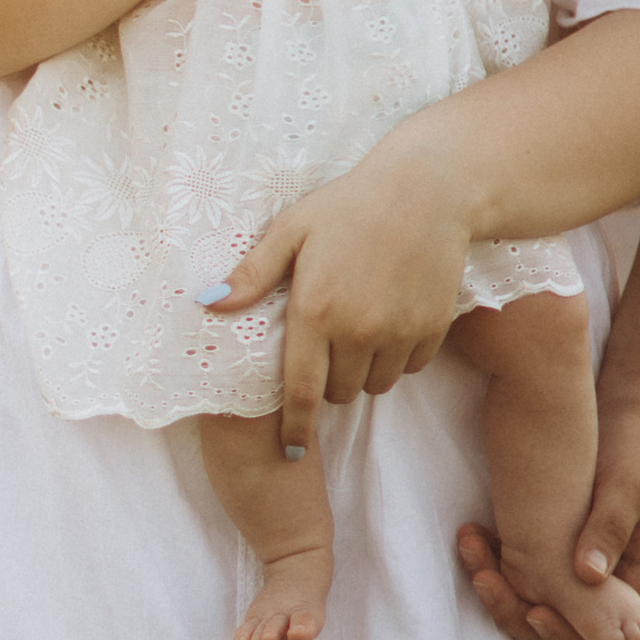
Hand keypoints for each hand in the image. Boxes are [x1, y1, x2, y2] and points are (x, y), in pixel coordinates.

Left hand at [204, 135, 473, 451]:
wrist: (427, 190)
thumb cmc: (348, 205)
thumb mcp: (291, 230)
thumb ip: (252, 274)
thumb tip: (207, 303)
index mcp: (315, 311)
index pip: (302, 392)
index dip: (296, 428)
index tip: (292, 450)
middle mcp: (359, 330)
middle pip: (339, 394)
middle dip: (328, 384)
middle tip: (326, 351)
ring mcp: (400, 332)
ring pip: (376, 385)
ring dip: (363, 373)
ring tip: (358, 337)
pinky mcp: (433, 328)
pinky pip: (411, 368)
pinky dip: (398, 359)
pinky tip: (390, 326)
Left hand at [455, 368, 639, 639]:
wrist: (630, 418)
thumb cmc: (638, 453)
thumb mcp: (628, 488)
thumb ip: (610, 529)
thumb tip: (588, 577)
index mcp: (632, 584)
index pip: (597, 637)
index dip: (564, 633)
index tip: (535, 612)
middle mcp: (600, 587)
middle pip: (552, 626)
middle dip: (513, 608)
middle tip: (482, 577)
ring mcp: (571, 570)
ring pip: (528, 600)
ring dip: (495, 583)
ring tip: (470, 545)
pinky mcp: (549, 548)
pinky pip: (517, 572)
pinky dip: (494, 560)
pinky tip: (472, 536)